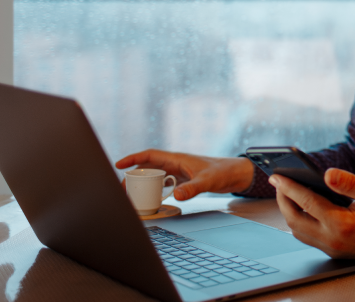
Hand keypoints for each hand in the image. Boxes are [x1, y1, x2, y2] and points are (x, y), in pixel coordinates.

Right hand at [115, 149, 254, 200]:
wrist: (236, 174)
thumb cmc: (223, 172)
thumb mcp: (207, 181)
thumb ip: (192, 188)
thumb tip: (176, 195)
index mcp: (177, 159)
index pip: (150, 155)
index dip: (133, 159)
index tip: (118, 164)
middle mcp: (175, 164)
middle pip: (148, 167)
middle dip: (133, 175)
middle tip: (122, 188)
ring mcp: (178, 172)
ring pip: (154, 176)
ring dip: (143, 183)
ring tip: (131, 194)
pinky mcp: (183, 180)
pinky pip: (163, 183)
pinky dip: (154, 190)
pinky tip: (150, 198)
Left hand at [271, 168, 354, 261]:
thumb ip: (351, 183)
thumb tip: (327, 174)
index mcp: (342, 224)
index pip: (307, 202)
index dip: (289, 187)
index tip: (277, 175)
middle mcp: (332, 239)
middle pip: (294, 219)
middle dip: (282, 199)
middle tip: (277, 181)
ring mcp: (331, 248)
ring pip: (297, 231)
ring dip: (288, 211)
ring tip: (285, 192)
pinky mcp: (332, 251)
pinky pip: (306, 237)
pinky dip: (298, 221)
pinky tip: (300, 207)